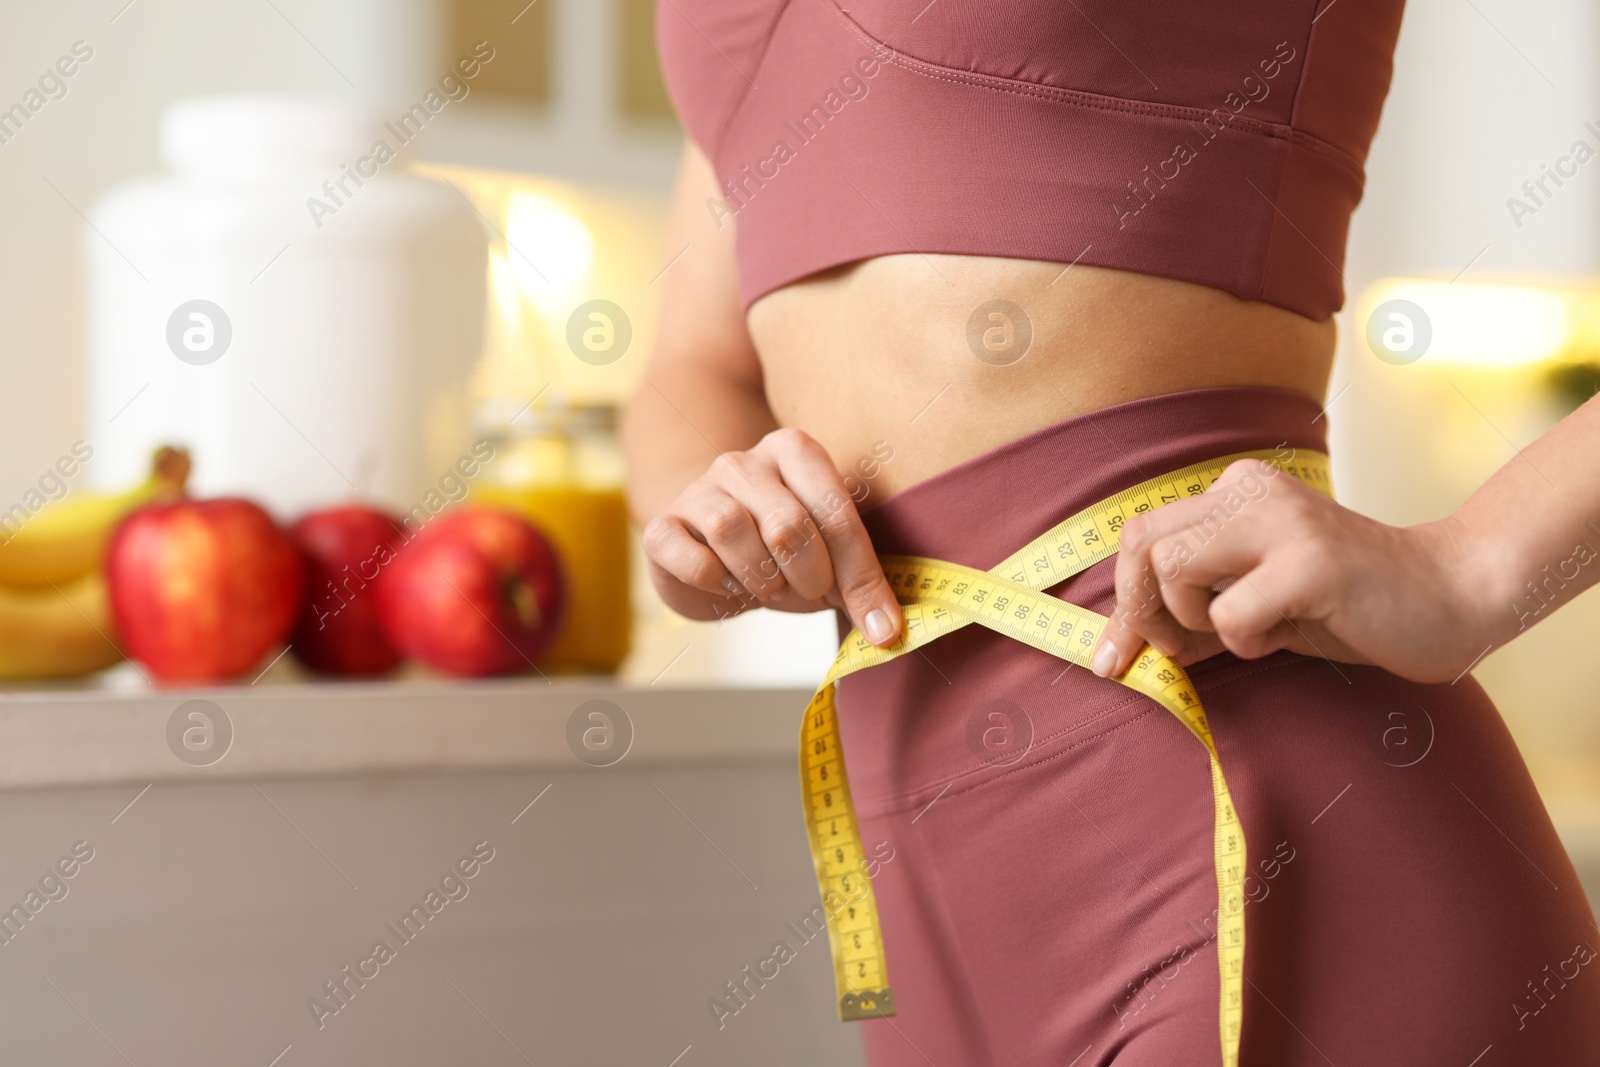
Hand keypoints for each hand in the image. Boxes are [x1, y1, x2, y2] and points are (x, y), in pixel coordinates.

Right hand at [641, 428, 902, 646]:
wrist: (709, 547)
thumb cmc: (780, 551)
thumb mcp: (827, 558)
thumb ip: (858, 582)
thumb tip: (887, 629)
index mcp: (796, 451)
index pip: (837, 513)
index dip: (861, 577)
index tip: (882, 628)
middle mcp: (744, 460)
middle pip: (788, 526)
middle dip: (810, 578)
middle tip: (810, 592)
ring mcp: (699, 489)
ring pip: (732, 532)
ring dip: (761, 579)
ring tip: (768, 587)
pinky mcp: (663, 526)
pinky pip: (692, 559)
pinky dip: (716, 584)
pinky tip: (727, 584)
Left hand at [1089, 458, 1495, 684]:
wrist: (1451, 598)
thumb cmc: (1345, 606)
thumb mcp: (1253, 604)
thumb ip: (1190, 615)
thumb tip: (1114, 652)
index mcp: (1234, 489)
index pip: (1139, 534)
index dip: (1122, 600)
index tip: (1116, 659)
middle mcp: (1251, 490)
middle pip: (1142, 546)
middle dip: (1144, 612)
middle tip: (1183, 649)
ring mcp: (1282, 521)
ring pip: (1175, 571)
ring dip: (1199, 622)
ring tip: (1253, 630)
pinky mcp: (1311, 561)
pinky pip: (1231, 615)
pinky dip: (1246, 643)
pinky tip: (1286, 635)